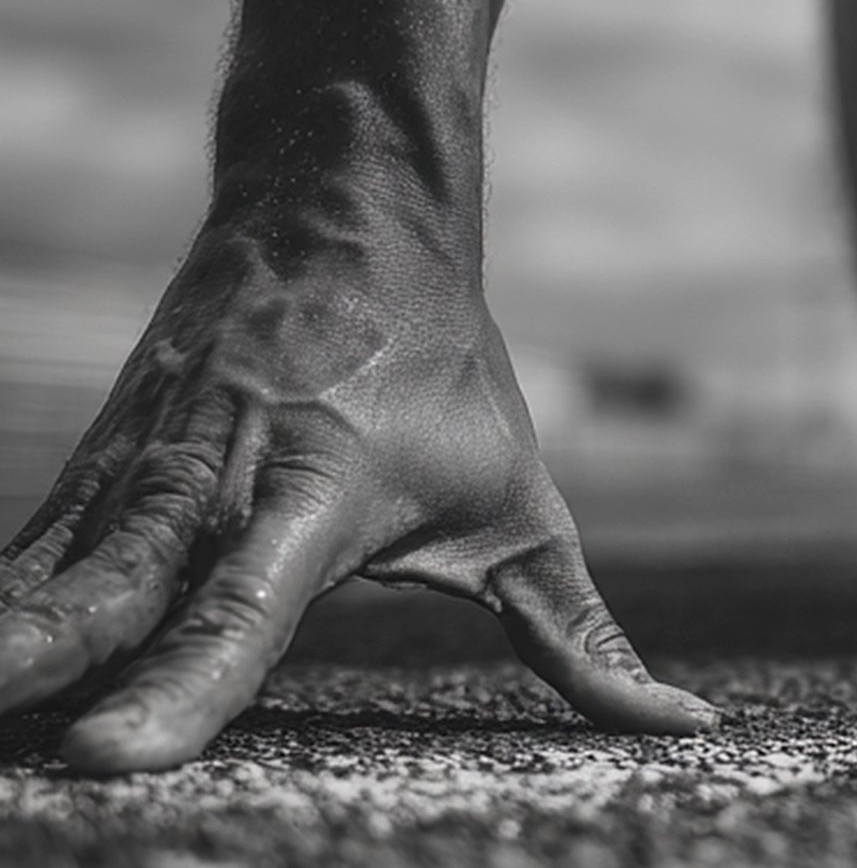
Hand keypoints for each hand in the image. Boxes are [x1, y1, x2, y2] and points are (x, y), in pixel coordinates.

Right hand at [0, 211, 715, 772]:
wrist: (339, 207)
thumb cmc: (443, 372)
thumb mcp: (523, 505)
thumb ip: (578, 633)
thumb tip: (681, 722)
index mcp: (320, 490)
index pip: (241, 612)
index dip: (179, 686)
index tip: (113, 756)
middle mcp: (213, 480)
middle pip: (114, 597)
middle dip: (43, 670)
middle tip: (31, 748)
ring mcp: (139, 468)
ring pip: (48, 571)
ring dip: (7, 642)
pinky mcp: (91, 467)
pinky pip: (28, 551)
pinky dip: (2, 607)